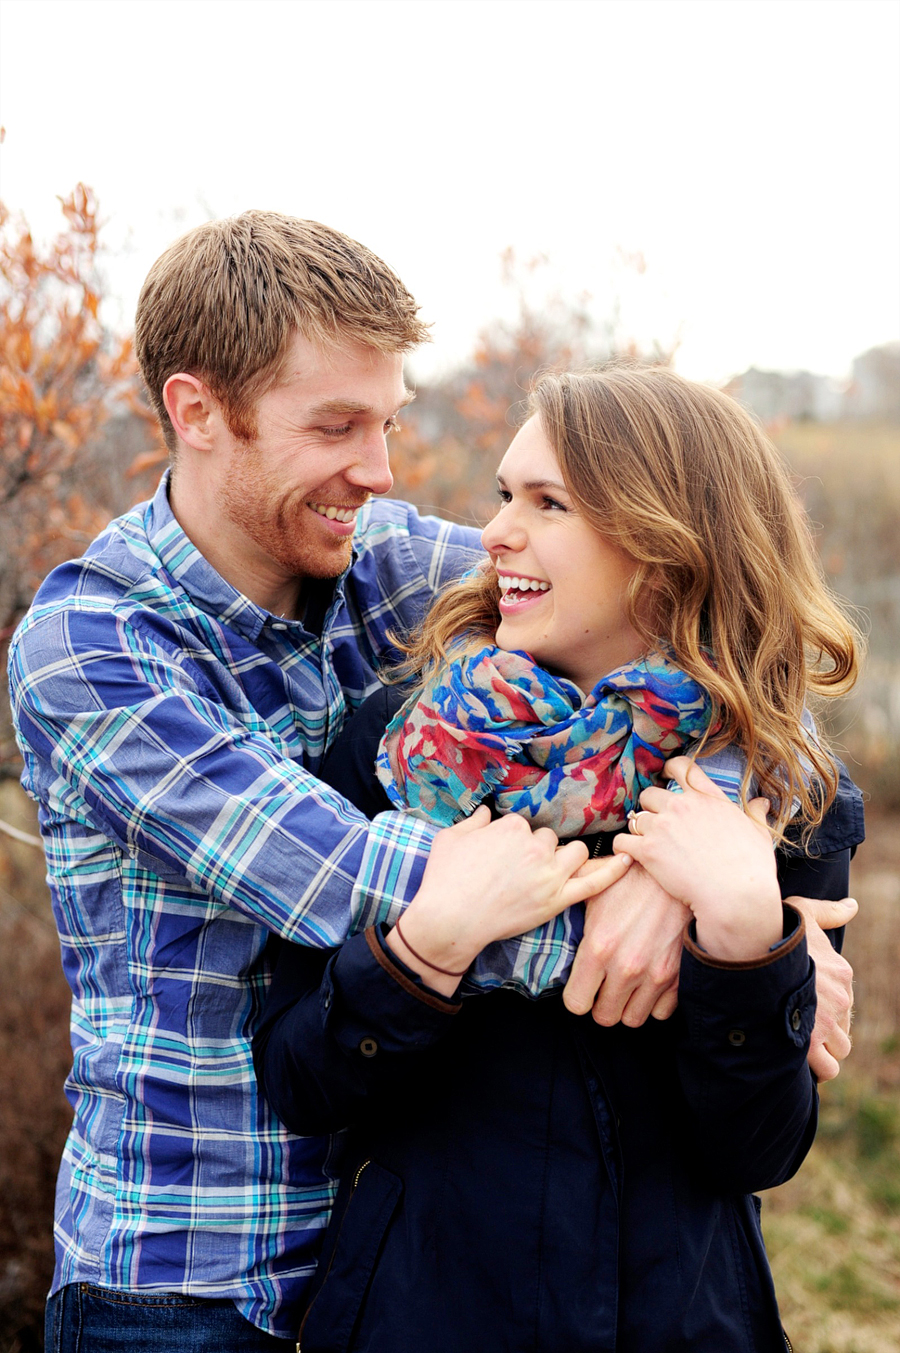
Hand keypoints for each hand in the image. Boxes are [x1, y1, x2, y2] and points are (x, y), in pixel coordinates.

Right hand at [391, 806, 632, 993]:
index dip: (516, 841)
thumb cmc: (444, 878)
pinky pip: (593, 883)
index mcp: (511, 826)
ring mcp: (549, 874)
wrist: (449, 919)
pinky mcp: (557, 901)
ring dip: (568, 858)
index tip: (504, 856)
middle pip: (551, 838)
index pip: (525, 825)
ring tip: (552, 872)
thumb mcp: (451, 837)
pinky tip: (628, 860)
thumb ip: (473, 820)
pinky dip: (613, 871)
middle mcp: (535, 846)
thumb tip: (486, 813)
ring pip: (576, 853)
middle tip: (521, 870)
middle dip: (541, 850)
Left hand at [563, 864, 688, 1024]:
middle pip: (604, 1017)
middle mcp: (626, 967)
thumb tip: (550, 912)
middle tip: (604, 988)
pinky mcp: (677, 976)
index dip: (577, 997)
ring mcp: (654, 975)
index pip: (576, 1003)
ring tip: (625, 986)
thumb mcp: (592, 890)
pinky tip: (647, 984)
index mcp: (599, 948)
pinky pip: (661, 1012)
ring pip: (632, 1019)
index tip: (582, 987)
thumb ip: (570, 911)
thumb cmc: (631, 879)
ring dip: (627, 1005)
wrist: (675, 874)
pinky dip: (653, 1003)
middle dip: (601, 1004)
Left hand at [613, 757, 782, 961]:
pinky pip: (621, 840)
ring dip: (638, 830)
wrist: (737, 897)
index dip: (668, 770)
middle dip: (650, 808)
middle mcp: (682, 805)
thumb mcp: (759, 834)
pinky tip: (629, 857)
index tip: (664, 777)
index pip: (682, 768)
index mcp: (708, 798)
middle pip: (649, 793)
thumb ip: (756, 814)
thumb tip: (763, 802)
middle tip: (656, 825)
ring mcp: (662, 826)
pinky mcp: (648, 850)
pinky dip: (622, 848)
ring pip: (634, 817)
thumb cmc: (753, 869)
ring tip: (645, 845)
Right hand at [786, 895, 856, 1080]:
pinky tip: (796, 1059)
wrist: (751, 948)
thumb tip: (852, 906)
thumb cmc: (773, 928)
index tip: (800, 1008)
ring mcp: (828, 1021)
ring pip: (839, 1051)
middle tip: (795, 1027)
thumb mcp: (802, 911)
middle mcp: (841, 998)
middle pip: (843, 1030)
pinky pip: (828, 1069)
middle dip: (823, 1033)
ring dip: (821, 1052)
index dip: (822, 1010)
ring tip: (794, 1044)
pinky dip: (816, 1069)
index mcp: (841, 973)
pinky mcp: (812, 1042)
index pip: (843, 1004)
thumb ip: (827, 911)